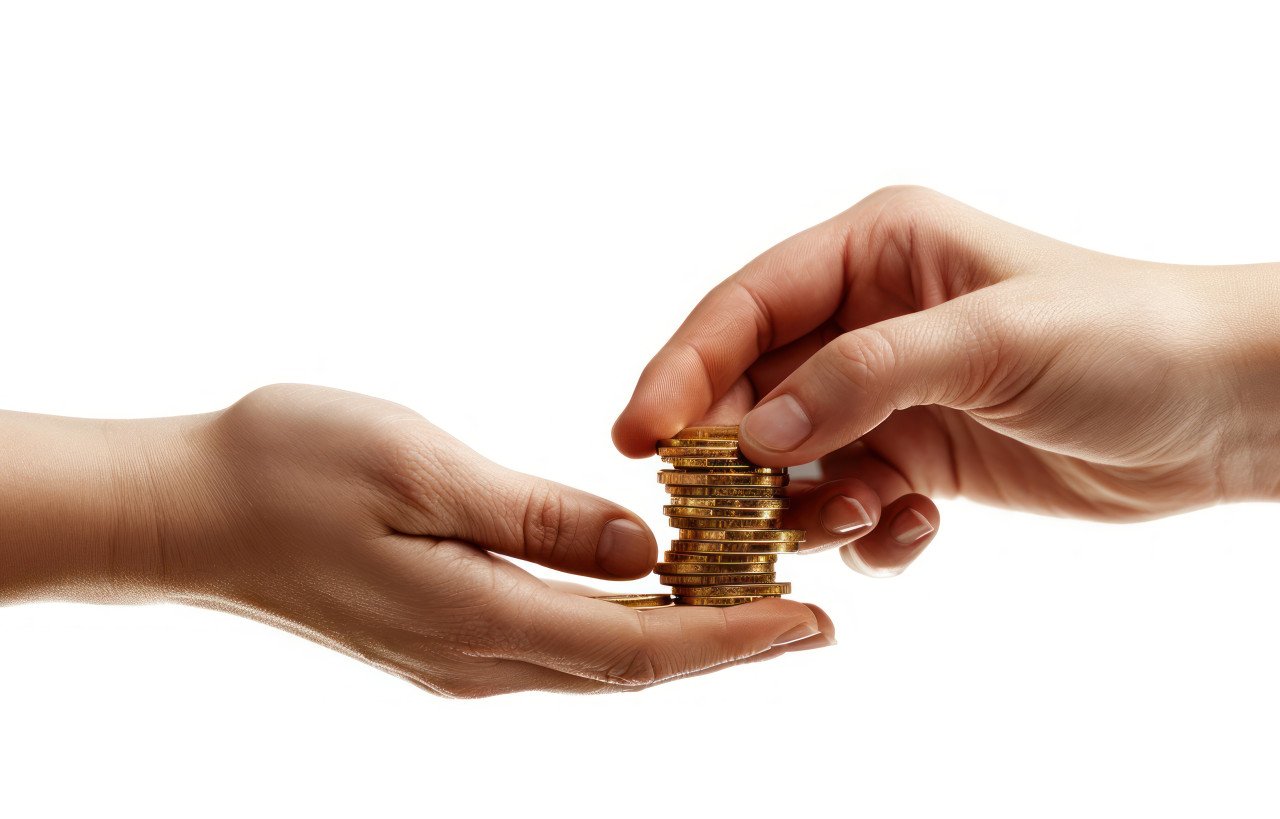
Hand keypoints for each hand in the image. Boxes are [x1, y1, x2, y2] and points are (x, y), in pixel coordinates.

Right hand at [137, 385, 831, 696]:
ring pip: (602, 661)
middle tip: (812, 618)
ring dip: (684, 639)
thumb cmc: (288, 472)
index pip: (640, 647)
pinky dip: (627, 625)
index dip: (733, 640)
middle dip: (729, 646)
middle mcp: (480, 659)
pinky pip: (561, 644)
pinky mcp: (441, 636)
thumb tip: (639, 551)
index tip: (812, 623)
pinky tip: (650, 594)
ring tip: (755, 607)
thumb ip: (534, 517)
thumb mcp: (418, 472)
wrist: (185, 511)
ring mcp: (459, 656)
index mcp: (480, 620)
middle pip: (635, 667)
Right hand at [614, 187, 1279, 575]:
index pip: (744, 308)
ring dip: (807, 502)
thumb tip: (754, 436)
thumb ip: (863, 380)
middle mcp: (866, 317)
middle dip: (740, 456)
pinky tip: (913, 532)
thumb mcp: (991, 341)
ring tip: (862, 515)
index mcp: (872, 252)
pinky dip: (862, 530)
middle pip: (753, 389)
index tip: (640, 438)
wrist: (1222, 410)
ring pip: (792, 458)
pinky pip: (846, 500)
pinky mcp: (914, 454)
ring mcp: (887, 390)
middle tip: (727, 513)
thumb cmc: (1124, 339)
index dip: (682, 370)